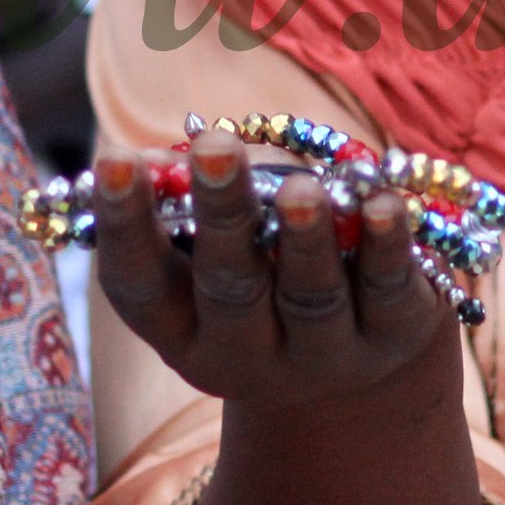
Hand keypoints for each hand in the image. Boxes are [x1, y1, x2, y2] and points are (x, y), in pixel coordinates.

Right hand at [90, 126, 454, 408]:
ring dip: (305, 237)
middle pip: (230, 287)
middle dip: (222, 215)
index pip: (140, 283)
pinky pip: (387, 290)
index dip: (124, 224)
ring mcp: (320, 357)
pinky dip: (386, 245)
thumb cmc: (260, 264)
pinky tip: (383, 202)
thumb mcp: (213, 243)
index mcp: (180, 330)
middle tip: (214, 147)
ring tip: (300, 186)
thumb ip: (187, 202)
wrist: (353, 344)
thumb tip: (162, 158)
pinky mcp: (390, 341)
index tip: (114, 158)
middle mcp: (243, 357)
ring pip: (310, 296)